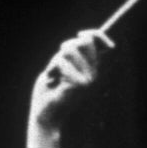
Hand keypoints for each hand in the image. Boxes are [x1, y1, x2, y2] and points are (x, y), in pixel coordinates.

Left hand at [27, 29, 110, 146]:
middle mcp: (94, 74)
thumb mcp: (61, 66)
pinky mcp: (81, 84)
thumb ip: (70, 53)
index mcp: (92, 69)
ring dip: (56, 60)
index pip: (101, 44)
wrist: (45, 114)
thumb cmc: (50, 89)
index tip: (81, 33)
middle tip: (58, 62)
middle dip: (67, 46)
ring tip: (54, 74)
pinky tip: (52, 81)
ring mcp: (89, 79)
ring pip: (71, 49)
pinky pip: (62, 62)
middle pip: (84, 41)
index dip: (95, 34)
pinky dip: (52, 69)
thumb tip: (81, 37)